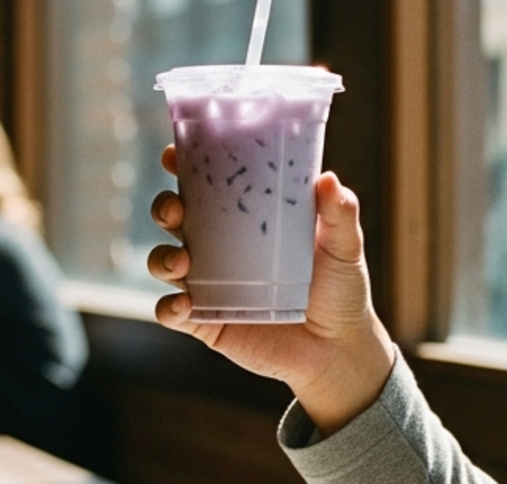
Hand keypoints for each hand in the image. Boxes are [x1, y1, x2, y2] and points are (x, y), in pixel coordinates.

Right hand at [148, 145, 395, 433]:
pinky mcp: (207, 322)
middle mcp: (220, 249)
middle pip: (175, 219)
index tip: (176, 154)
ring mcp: (209, 286)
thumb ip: (339, 214)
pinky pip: (172, 313)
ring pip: (164, 262)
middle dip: (165, 208)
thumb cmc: (340, 290)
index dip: (185, 167)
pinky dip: (169, 308)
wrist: (339, 351)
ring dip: (162, 257)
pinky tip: (184, 304)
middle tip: (175, 209)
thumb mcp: (344, 247)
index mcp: (246, 220)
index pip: (207, 186)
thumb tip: (329, 180)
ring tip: (182, 261)